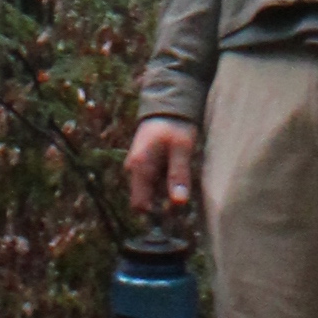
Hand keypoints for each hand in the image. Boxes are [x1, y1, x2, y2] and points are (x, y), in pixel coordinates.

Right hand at [126, 113, 198, 227]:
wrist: (169, 104)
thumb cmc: (175, 125)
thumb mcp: (182, 149)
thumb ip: (179, 175)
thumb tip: (178, 203)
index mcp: (139, 167)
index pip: (139, 205)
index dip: (156, 213)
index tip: (176, 209)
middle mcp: (134, 169)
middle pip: (146, 199)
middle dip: (164, 202)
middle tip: (184, 192)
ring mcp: (138, 166)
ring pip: (151, 191)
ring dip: (166, 191)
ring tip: (182, 176)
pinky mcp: (145, 164)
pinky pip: (153, 181)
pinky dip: (165, 181)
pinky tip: (177, 170)